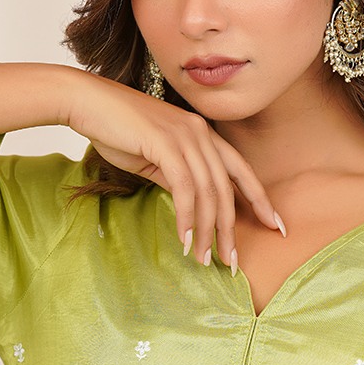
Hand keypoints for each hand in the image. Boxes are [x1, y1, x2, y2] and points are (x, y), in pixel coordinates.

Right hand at [60, 71, 284, 267]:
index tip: (276, 226)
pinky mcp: (166, 144)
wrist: (87, 103)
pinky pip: (185, 188)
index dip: (260, 200)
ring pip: (208, 192)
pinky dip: (187, 217)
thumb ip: (178, 179)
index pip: (241, 172)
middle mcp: (201, 133)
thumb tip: (191, 208)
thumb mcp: (156, 160)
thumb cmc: (118, 130)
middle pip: (227, 189)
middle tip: (232, 261)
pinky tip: (185, 239)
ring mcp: (185, 136)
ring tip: (204, 259)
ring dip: (208, 231)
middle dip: (231, 229)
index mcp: (203, 134)